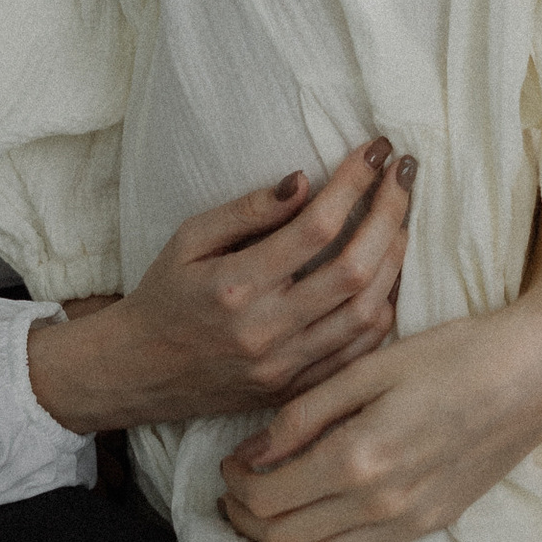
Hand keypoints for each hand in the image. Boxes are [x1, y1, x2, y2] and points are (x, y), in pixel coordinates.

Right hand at [25, 141, 411, 438]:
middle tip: (403, 176)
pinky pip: (360, 353)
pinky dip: (383, 309)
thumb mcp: (189, 239)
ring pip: (368, 314)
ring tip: (400, 220)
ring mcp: (285, 367)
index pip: (316, 228)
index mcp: (235, 286)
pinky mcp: (296, 390)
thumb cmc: (164, 295)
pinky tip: (387, 275)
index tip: (375, 150)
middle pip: (355, 270)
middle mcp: (265, 331)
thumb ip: (248, 210)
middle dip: (390, 214)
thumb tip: (306, 180)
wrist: (137, 372)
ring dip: (396, 261)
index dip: (355, 183)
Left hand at [215, 246, 541, 541]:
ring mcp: (412, 522)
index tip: (225, 464)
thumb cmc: (456, 352)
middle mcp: (382, 505)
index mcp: (359, 459)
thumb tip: (252, 453)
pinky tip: (320, 509)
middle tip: (233, 490)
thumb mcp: (370, 366)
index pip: (268, 500)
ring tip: (269, 504)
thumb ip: (304, 413)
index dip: (233, 488)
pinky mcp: (435, 524)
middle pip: (286, 540)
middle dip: (246, 520)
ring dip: (283, 538)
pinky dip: (326, 541)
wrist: (540, 370)